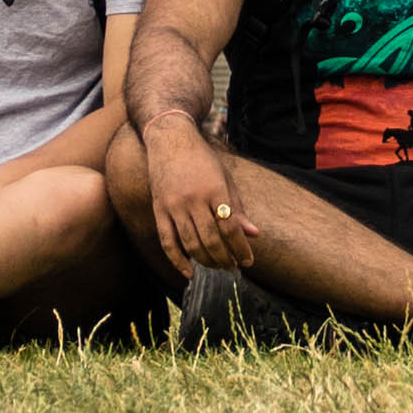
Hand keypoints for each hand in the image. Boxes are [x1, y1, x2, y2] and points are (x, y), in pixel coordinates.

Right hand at [140, 118, 251, 273]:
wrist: (170, 139)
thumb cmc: (202, 159)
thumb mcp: (225, 178)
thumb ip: (238, 208)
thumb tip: (253, 234)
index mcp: (215, 189)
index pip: (230, 227)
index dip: (240, 248)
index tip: (248, 261)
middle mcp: (193, 199)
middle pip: (212, 239)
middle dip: (225, 258)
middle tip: (233, 267)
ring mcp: (174, 205)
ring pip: (191, 243)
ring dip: (206, 261)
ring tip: (217, 267)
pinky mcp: (158, 209)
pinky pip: (167, 241)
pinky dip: (177, 261)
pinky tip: (189, 273)